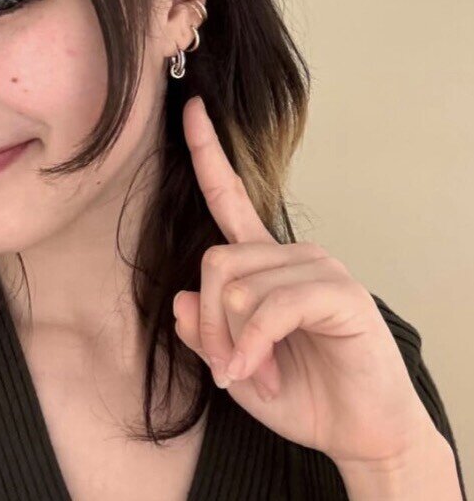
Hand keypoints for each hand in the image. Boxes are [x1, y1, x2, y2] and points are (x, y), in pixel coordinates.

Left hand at [173, 95, 437, 468]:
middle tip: (228, 368)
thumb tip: (178, 298)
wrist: (362, 433)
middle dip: (210, 323)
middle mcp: (290, 255)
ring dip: (234, 344)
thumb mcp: (235, 368)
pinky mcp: (338, 291)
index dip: (208, 152)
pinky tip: (260, 375)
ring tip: (256, 376)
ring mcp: (318, 268)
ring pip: (237, 286)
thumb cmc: (302, 394)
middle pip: (215, 262)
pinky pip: (272, 306)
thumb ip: (206, 334)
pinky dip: (255, 346)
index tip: (190, 108)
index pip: (230, 197)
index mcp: (264, 264)